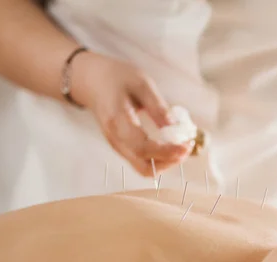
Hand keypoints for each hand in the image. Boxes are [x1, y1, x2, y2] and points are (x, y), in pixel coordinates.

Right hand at [72, 52, 191, 175]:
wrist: (90, 80)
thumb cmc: (115, 77)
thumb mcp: (141, 83)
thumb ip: (159, 107)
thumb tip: (177, 128)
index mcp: (117, 119)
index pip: (142, 146)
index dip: (167, 151)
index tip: (186, 146)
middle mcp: (114, 138)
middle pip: (143, 166)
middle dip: (169, 162)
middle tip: (186, 147)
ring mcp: (116, 145)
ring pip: (143, 167)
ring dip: (165, 162)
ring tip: (181, 145)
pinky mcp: (120, 146)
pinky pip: (141, 161)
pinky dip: (158, 158)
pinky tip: (170, 145)